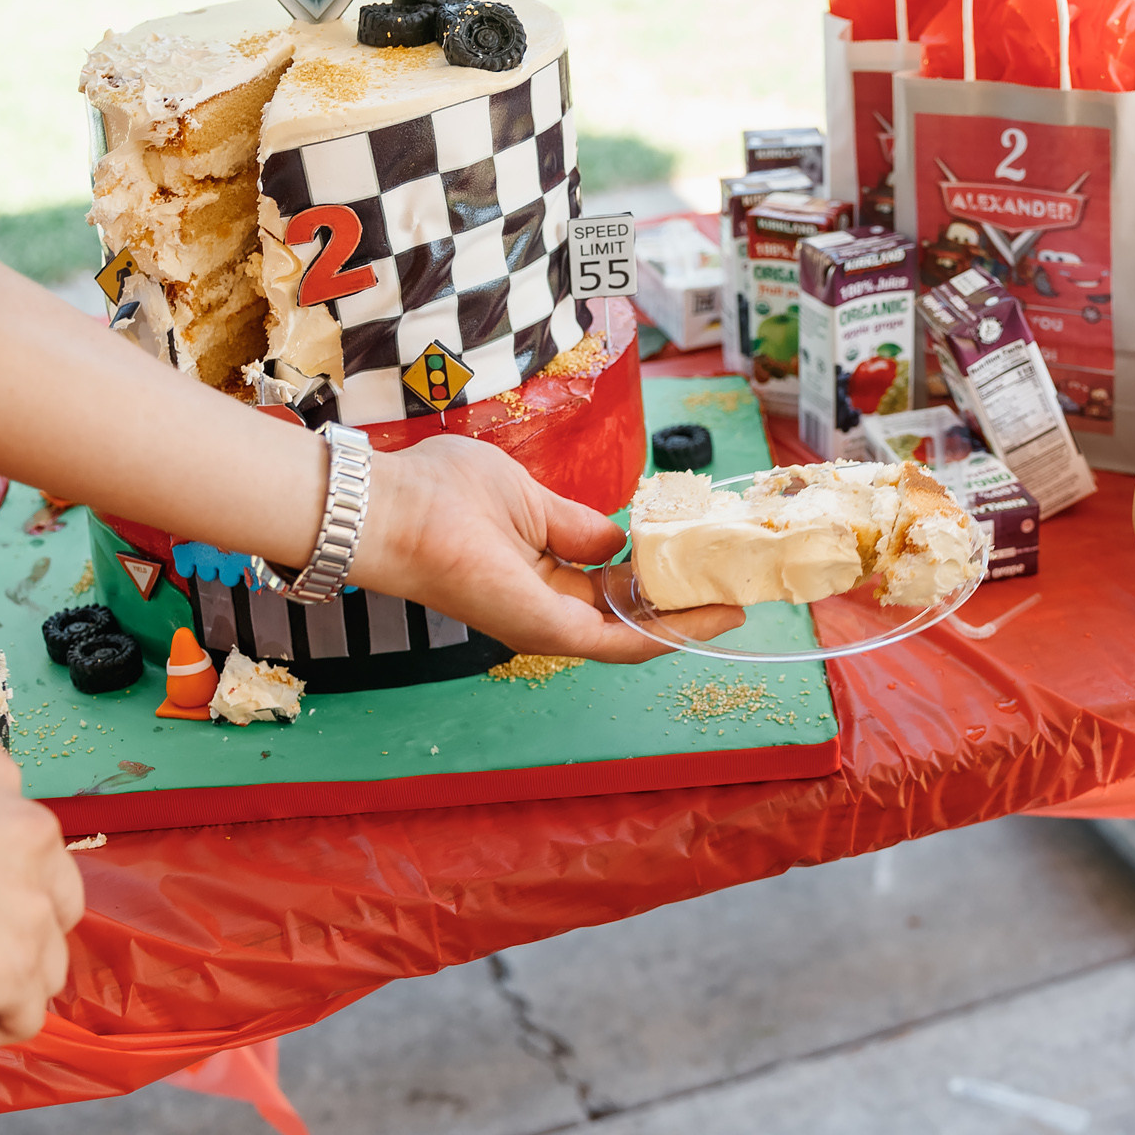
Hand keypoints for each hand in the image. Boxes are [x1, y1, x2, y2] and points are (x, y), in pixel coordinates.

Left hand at [360, 436, 741, 661]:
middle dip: (684, 606)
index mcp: (538, 574)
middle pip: (629, 615)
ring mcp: (549, 625)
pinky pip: (624, 640)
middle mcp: (546, 608)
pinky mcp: (550, 631)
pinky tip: (712, 614)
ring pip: (636, 635)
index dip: (654, 578)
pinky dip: (672, 631)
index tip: (696, 561)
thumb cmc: (442, 493)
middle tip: (736, 586)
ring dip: (691, 623)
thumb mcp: (529, 499)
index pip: (608, 586)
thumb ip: (576, 526)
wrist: (395, 510)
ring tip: (739, 602)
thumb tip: (618, 539)